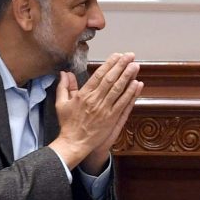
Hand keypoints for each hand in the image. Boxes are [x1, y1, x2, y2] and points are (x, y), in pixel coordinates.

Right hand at [52, 53, 141, 170]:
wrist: (74, 143)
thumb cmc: (68, 124)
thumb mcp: (61, 103)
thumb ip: (64, 87)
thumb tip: (65, 73)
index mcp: (83, 95)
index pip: (98, 75)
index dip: (109, 64)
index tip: (117, 55)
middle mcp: (95, 100)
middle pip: (111, 79)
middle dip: (121, 66)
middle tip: (130, 56)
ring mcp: (104, 109)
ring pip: (118, 89)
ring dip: (128, 76)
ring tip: (135, 66)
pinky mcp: (111, 119)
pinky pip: (123, 104)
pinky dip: (131, 93)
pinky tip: (137, 84)